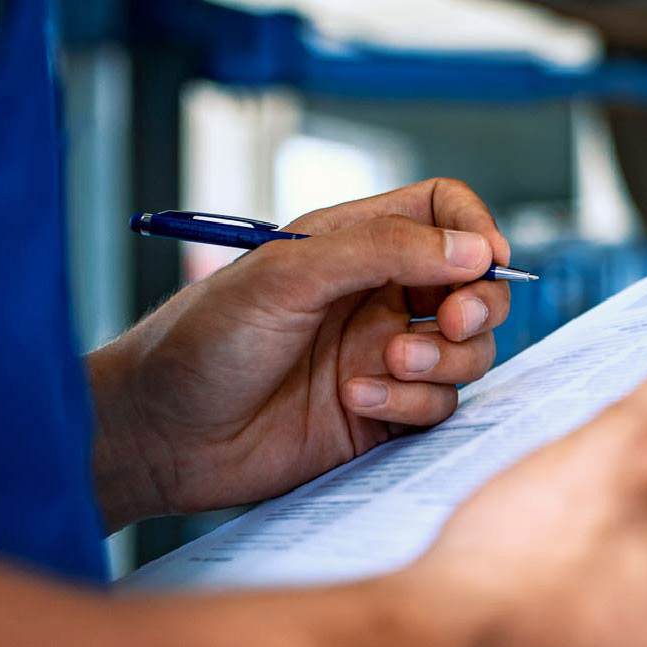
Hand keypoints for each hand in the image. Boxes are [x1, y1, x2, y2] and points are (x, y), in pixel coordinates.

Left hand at [87, 180, 512, 525]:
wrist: (160, 434)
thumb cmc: (201, 340)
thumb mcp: (288, 275)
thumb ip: (385, 251)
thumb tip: (474, 248)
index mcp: (355, 244)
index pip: (442, 212)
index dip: (475, 229)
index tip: (486, 260)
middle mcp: (378, 297)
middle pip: (474, 286)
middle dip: (480, 303)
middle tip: (455, 321)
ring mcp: (383, 357)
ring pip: (467, 351)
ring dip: (443, 359)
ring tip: (387, 366)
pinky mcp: (382, 414)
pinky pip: (438, 406)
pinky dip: (411, 403)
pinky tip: (353, 400)